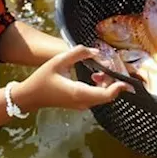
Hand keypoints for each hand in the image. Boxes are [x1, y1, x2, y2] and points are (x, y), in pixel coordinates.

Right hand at [15, 46, 130, 111]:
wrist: (30, 97)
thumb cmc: (43, 78)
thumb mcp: (59, 60)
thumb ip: (78, 53)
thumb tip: (96, 52)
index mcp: (78, 92)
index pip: (106, 94)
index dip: (118, 87)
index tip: (126, 79)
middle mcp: (82, 102)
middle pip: (107, 96)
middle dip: (114, 82)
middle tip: (114, 67)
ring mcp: (81, 105)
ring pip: (102, 98)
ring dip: (107, 84)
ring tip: (100, 71)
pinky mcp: (79, 104)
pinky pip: (96, 98)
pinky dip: (100, 88)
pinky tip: (95, 76)